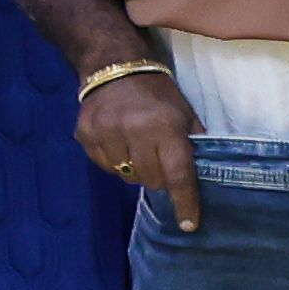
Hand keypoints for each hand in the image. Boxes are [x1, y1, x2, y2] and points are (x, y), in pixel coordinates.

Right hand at [75, 66, 202, 226]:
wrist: (113, 65)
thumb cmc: (157, 93)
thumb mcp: (184, 113)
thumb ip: (193, 144)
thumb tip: (203, 177)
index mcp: (165, 127)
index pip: (178, 175)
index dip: (185, 202)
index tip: (189, 224)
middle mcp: (134, 131)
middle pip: (151, 180)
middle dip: (158, 177)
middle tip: (158, 161)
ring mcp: (105, 132)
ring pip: (125, 176)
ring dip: (134, 169)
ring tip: (136, 150)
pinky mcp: (85, 133)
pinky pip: (103, 165)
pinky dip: (113, 162)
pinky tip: (117, 144)